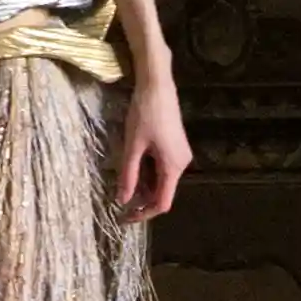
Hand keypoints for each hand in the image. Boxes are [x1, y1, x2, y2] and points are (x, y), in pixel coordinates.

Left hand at [114, 66, 190, 220]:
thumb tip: (122, 200)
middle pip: (163, 191)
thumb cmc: (144, 113)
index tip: (124, 217)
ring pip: (161, 178)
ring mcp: (180, 153)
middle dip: (141, 198)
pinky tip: (133, 165)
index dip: (144, 214)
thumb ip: (128, 175)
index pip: (162, 202)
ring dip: (143, 183)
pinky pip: (162, 166)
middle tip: (118, 197)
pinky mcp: (176, 144)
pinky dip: (148, 171)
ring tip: (123, 179)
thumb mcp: (133, 145)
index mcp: (174, 166)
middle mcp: (182, 163)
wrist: (157, 83)